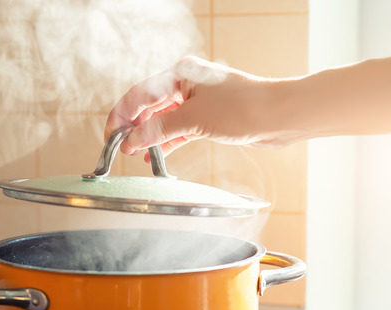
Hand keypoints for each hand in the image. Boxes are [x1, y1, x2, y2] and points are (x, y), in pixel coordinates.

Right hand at [104, 56, 291, 159]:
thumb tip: (132, 141)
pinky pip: (177, 129)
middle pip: (148, 106)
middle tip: (119, 148)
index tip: (111, 136)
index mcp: (180, 74)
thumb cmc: (244, 107)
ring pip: (162, 119)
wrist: (279, 116)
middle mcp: (186, 84)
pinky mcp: (206, 118)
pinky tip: (154, 154)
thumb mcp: (194, 119)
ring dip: (148, 136)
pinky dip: (165, 141)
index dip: (122, 116)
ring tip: (133, 153)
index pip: (140, 95)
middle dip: (133, 127)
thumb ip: (160, 130)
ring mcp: (196, 102)